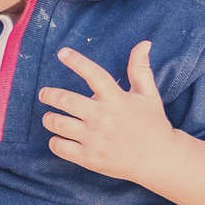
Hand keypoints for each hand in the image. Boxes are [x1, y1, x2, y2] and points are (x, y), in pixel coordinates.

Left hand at [37, 42, 178, 182]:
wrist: (160, 160)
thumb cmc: (152, 124)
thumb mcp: (148, 94)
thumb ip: (140, 69)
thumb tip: (144, 43)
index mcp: (117, 100)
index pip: (94, 75)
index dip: (77, 61)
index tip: (62, 52)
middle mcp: (104, 118)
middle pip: (66, 100)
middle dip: (49, 94)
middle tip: (44, 93)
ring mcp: (95, 139)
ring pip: (58, 124)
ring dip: (49, 118)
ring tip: (50, 116)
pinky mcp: (90, 158)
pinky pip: (60, 147)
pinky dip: (55, 141)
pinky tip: (59, 137)